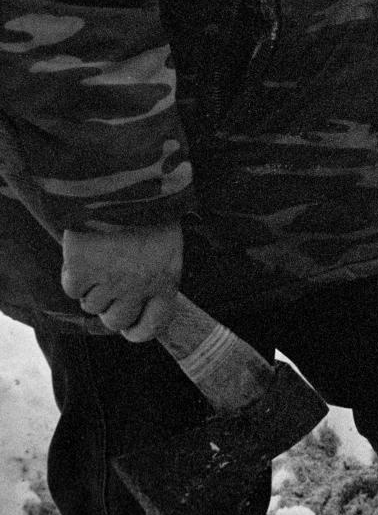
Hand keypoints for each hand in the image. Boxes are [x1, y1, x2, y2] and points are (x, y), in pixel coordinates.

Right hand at [61, 221, 182, 341]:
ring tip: (100, 258)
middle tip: (109, 285)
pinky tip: (84, 253)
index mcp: (167, 280)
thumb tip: (142, 306)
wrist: (122, 183)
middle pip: (116, 321)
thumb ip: (157, 275)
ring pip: (91, 306)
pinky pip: (71, 289)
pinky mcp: (81, 271)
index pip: (153, 325)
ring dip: (92, 288)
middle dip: (110, 308)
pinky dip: (73, 275)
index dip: (139, 330)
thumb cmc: (149, 213)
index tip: (130, 328)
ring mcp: (108, 281)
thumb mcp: (168, 245)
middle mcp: (139, 286)